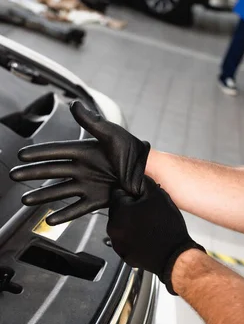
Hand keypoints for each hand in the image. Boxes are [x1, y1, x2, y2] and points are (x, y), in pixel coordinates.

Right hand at [9, 101, 149, 225]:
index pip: (56, 151)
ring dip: (42, 195)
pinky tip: (49, 218)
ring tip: (25, 200)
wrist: (149, 174)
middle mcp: (84, 168)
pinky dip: (63, 214)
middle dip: (32, 173)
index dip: (39, 152)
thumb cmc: (133, 151)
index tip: (22, 154)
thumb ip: (92, 122)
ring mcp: (89, 185)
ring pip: (59, 191)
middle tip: (15, 175)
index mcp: (85, 151)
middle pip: (52, 171)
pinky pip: (76, 208)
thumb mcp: (112, 134)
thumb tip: (75, 105)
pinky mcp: (97, 200)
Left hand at [107, 177, 205, 293]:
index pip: (117, 193)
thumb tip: (136, 177)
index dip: (131, 193)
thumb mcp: (158, 195)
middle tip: (148, 211)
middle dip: (131, 208)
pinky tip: (148, 236)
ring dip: (132, 222)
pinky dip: (134, 237)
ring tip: (150, 225)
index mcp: (119, 212)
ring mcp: (118, 244)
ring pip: (122, 225)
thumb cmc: (167, 228)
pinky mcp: (124, 254)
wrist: (175, 256)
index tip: (141, 198)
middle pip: (118, 209)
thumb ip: (143, 182)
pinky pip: (126, 240)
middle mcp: (113, 229)